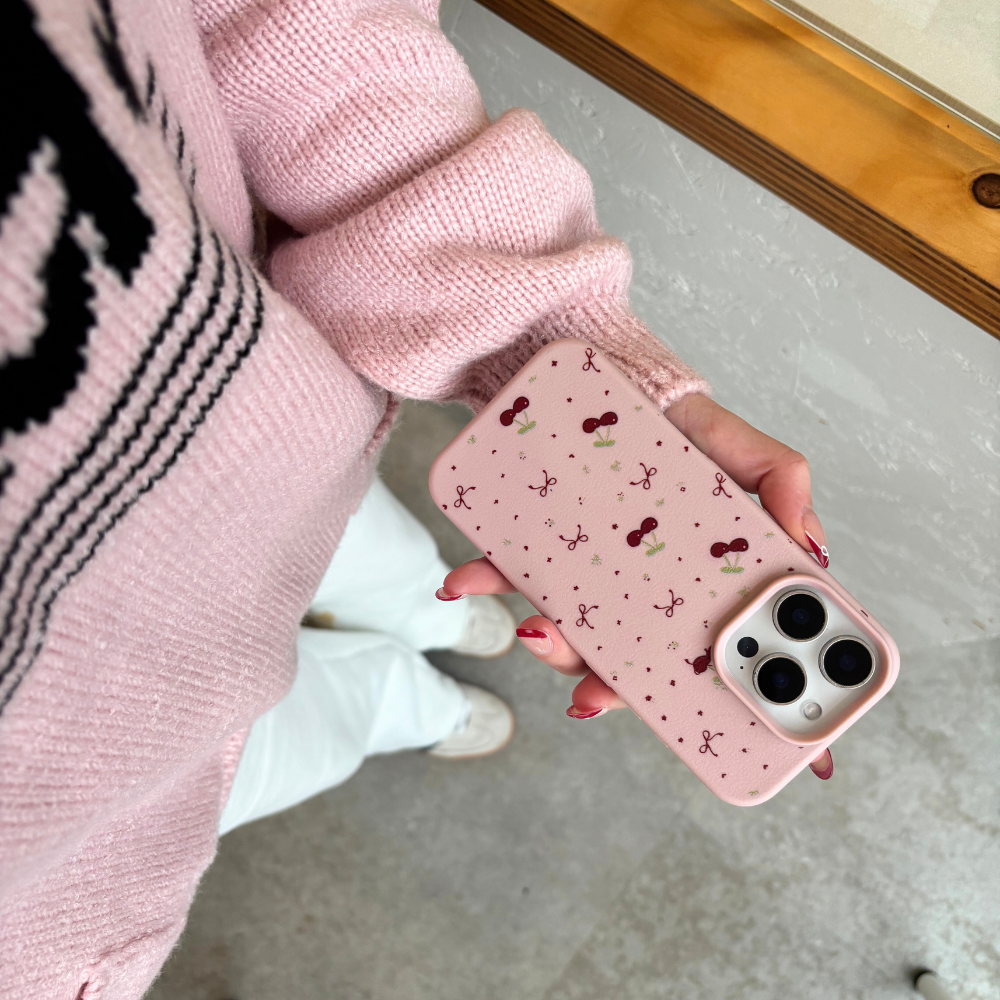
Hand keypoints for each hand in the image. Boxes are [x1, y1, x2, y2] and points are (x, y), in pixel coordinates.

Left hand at [439, 394, 833, 779]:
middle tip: (593, 695)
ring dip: (548, 646)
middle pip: (631, 661)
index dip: (717, 699)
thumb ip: (785, 486)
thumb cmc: (682, 422)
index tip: (714, 732)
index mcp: (697, 581)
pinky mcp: (538, 546)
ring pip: (568, 633)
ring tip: (534, 629)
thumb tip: (811, 553)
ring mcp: (587, 573)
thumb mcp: (745, 448)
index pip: (710, 650)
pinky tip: (460, 581)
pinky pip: (505, 572)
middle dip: (609, 689)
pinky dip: (481, 580)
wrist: (608, 377)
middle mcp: (641, 590)